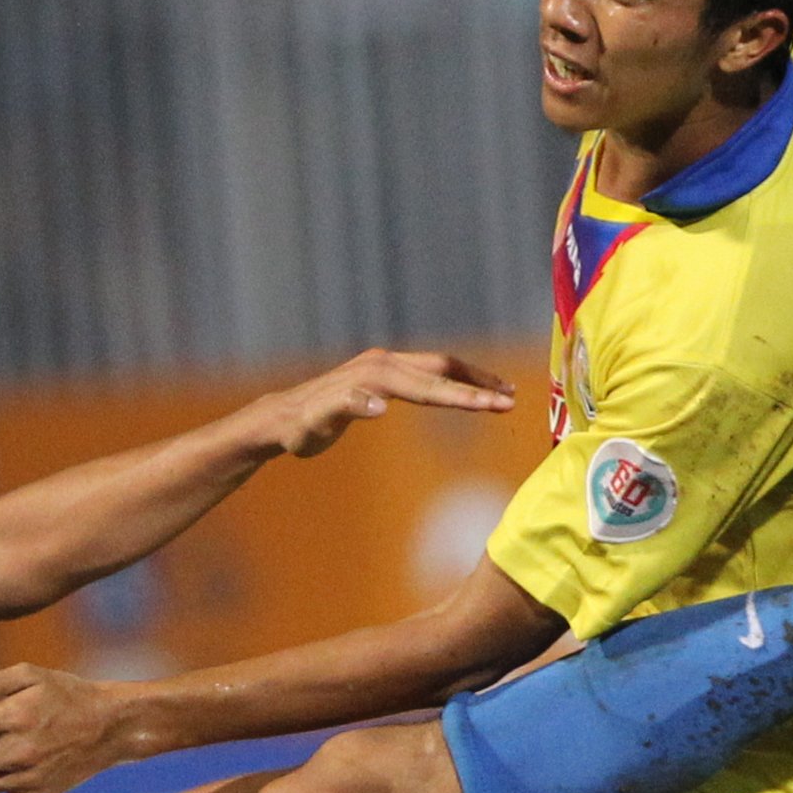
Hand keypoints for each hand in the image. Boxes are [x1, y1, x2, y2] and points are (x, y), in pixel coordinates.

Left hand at [231, 348, 517, 462]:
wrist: (280, 418)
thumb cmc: (298, 429)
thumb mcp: (315, 426)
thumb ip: (345, 409)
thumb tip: (380, 404)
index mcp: (377, 375)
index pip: (432, 387)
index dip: (466, 397)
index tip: (497, 406)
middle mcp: (384, 363)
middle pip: (443, 370)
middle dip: (479, 386)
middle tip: (512, 401)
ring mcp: (384, 364)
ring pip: (439, 366)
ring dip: (472, 378)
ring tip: (503, 393)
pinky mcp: (383, 372)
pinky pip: (427, 372)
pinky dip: (453, 379)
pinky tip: (466, 390)